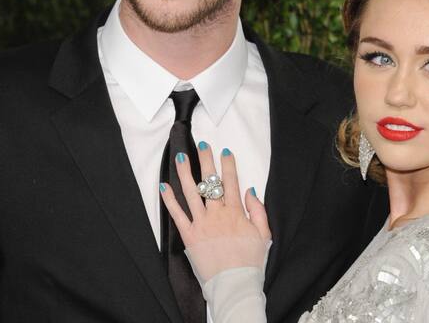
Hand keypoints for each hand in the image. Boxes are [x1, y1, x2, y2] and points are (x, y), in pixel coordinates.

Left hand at [160, 143, 270, 283]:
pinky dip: (170, 200)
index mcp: (236, 212)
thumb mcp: (264, 235)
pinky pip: (177, 215)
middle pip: (211, 182)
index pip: (231, 182)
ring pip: (192, 193)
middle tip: (202, 145)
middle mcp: (217, 214)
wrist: (234, 284)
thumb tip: (250, 191)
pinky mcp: (189, 236)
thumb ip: (258, 211)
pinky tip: (164, 187)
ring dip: (186, 173)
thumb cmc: (250, 261)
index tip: (225, 152)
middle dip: (206, 161)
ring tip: (181, 158)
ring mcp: (202, 224)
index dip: (228, 165)